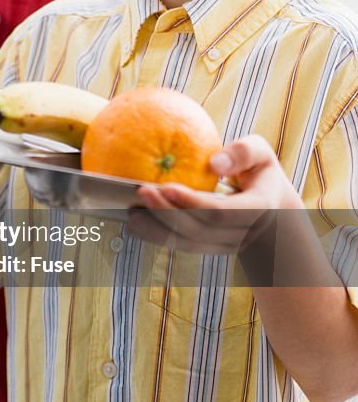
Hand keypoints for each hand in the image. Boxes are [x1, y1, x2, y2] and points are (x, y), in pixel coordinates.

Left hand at [126, 135, 302, 254]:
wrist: (272, 210)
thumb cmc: (260, 173)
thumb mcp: (261, 155)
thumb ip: (243, 152)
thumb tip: (214, 163)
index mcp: (258, 210)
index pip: (220, 212)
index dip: (192, 202)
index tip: (165, 186)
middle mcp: (241, 234)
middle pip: (198, 230)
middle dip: (167, 213)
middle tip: (141, 191)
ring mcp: (224, 246)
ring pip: (187, 243)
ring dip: (156, 228)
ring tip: (130, 211)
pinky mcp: (209, 249)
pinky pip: (181, 245)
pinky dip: (156, 236)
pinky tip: (134, 224)